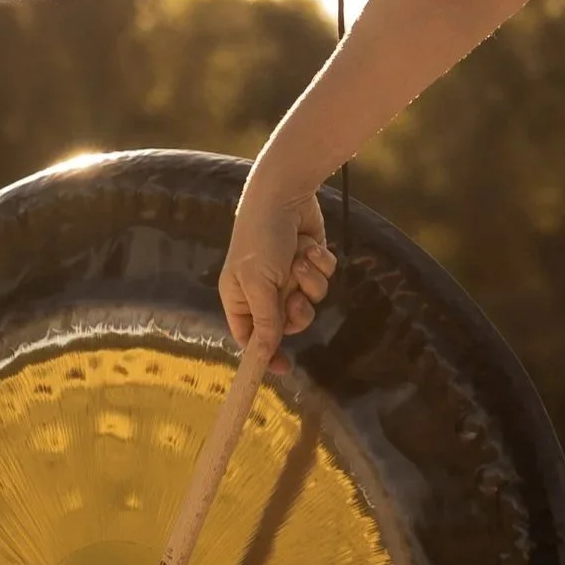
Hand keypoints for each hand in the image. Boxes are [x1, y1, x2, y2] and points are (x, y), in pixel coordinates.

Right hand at [219, 173, 335, 355]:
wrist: (285, 195)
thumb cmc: (261, 239)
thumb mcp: (259, 283)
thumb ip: (266, 320)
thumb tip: (265, 354)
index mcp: (240, 299)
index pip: (251, 338)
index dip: (265, 354)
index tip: (284, 368)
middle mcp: (265, 291)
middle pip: (288, 324)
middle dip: (297, 310)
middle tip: (294, 295)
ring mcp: (290, 277)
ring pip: (312, 301)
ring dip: (310, 280)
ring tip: (300, 259)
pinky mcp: (311, 263)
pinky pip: (324, 279)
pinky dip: (320, 264)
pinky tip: (309, 246)